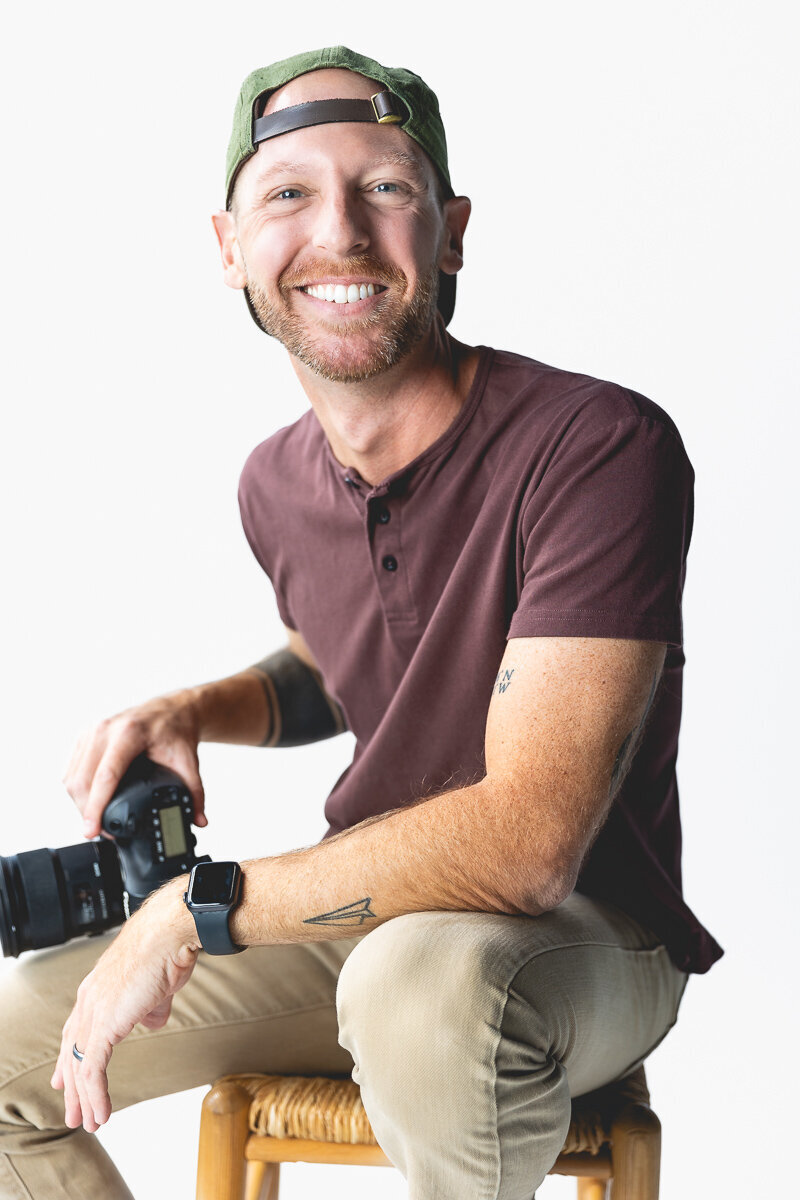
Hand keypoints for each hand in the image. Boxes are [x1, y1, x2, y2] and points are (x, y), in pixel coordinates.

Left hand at [50, 880, 198, 1130]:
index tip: (65, 1078)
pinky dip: (96, 1096)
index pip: (75, 1029)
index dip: (70, 1056)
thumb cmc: (167, 948)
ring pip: (79, 1066)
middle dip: (71, 1086)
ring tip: (89, 1122)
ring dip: (84, 1099)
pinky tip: (102, 1112)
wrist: (169, 933)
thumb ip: (150, 1006)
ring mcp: (93, 1012)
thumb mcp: (157, 984)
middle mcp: (88, 1000)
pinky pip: (93, 1070)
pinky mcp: (103, 1026)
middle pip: (71, 1051)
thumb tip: (152, 1020)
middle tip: (74, 1112)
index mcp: (97, 987)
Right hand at [63, 689, 206, 837]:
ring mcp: (92, 730)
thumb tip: (199, 821)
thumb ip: (195, 792)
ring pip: (71, 776)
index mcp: (130, 733)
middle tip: (99, 831)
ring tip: (94, 819)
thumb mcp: (188, 761)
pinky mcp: (85, 734)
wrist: (172, 709)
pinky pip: (71, 768)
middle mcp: (106, 729)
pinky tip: (88, 800)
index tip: (92, 829)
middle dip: (86, 811)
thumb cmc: (176, 730)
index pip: (105, 776)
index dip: (96, 806)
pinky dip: (76, 788)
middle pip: (82, 780)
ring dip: (78, 802)